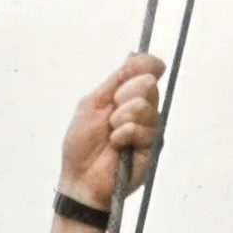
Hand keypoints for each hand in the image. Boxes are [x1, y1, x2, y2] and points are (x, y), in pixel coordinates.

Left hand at [60, 51, 163, 213]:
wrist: (80, 178)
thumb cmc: (82, 144)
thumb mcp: (92, 103)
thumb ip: (115, 80)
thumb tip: (135, 54)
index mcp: (128, 96)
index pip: (148, 70)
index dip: (147, 63)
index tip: (140, 64)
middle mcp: (143, 109)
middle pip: (148, 84)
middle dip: (125, 94)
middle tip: (110, 112)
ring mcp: (149, 129)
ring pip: (146, 106)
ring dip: (121, 117)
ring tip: (110, 131)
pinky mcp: (152, 148)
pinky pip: (141, 128)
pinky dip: (123, 134)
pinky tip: (115, 144)